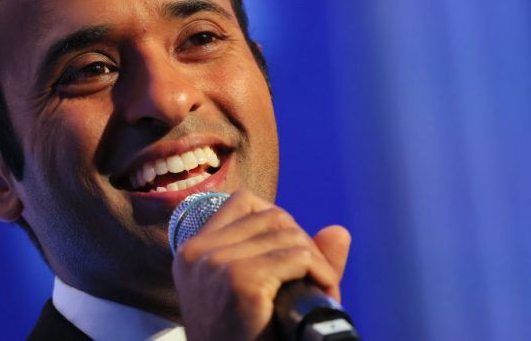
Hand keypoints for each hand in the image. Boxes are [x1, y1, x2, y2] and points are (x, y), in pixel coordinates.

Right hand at [171, 189, 350, 340]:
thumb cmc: (244, 340)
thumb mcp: (256, 294)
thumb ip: (293, 259)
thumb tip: (339, 232)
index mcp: (191, 252)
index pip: (242, 202)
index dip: (277, 221)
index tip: (289, 255)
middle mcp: (197, 252)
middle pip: (271, 216)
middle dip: (303, 243)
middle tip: (312, 280)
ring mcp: (216, 264)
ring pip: (289, 234)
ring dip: (316, 261)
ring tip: (319, 292)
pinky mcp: (241, 280)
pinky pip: (300, 257)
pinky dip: (322, 274)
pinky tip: (324, 294)